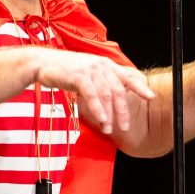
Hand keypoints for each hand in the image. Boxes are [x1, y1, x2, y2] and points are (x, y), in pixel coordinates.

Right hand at [35, 48, 154, 134]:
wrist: (43, 63)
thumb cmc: (66, 71)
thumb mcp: (88, 74)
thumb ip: (102, 82)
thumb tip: (115, 95)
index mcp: (106, 64)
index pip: (128, 76)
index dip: (140, 87)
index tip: (151, 97)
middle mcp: (101, 65)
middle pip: (118, 91)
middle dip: (122, 111)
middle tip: (124, 126)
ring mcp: (91, 69)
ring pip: (106, 95)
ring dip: (109, 114)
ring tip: (108, 129)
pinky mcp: (79, 75)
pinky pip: (92, 95)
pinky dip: (98, 109)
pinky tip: (101, 119)